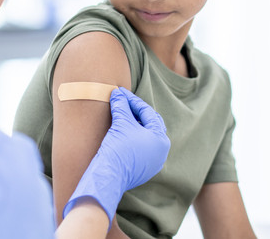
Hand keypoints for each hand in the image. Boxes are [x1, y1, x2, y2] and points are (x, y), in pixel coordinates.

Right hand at [62, 88, 169, 224]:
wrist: (108, 176)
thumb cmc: (118, 149)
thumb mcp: (121, 123)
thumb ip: (122, 106)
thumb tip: (117, 93)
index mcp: (161, 139)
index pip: (147, 113)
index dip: (132, 101)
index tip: (120, 93)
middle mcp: (161, 151)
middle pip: (149, 124)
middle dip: (136, 112)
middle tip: (123, 102)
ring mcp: (152, 162)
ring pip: (144, 137)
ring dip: (134, 125)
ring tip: (121, 115)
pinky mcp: (142, 170)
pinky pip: (139, 149)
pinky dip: (131, 138)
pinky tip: (121, 133)